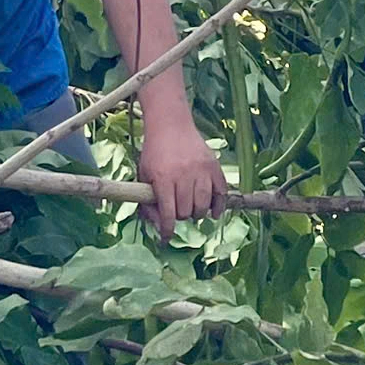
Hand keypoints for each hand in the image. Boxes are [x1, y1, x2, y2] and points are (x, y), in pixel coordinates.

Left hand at [136, 120, 227, 241]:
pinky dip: (218, 206)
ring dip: (197, 212)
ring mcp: (201, 170)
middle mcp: (183, 175)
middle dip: (180, 216)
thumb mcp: (143, 175)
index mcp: (163, 178)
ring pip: (203, 206)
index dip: (167, 230)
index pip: (168, 214)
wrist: (170, 125)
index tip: (165, 239)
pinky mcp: (213, 166)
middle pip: (186, 212)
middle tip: (177, 210)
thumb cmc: (154, 153)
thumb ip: (148, 202)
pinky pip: (221, 193)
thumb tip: (159, 227)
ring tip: (192, 208)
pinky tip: (213, 213)